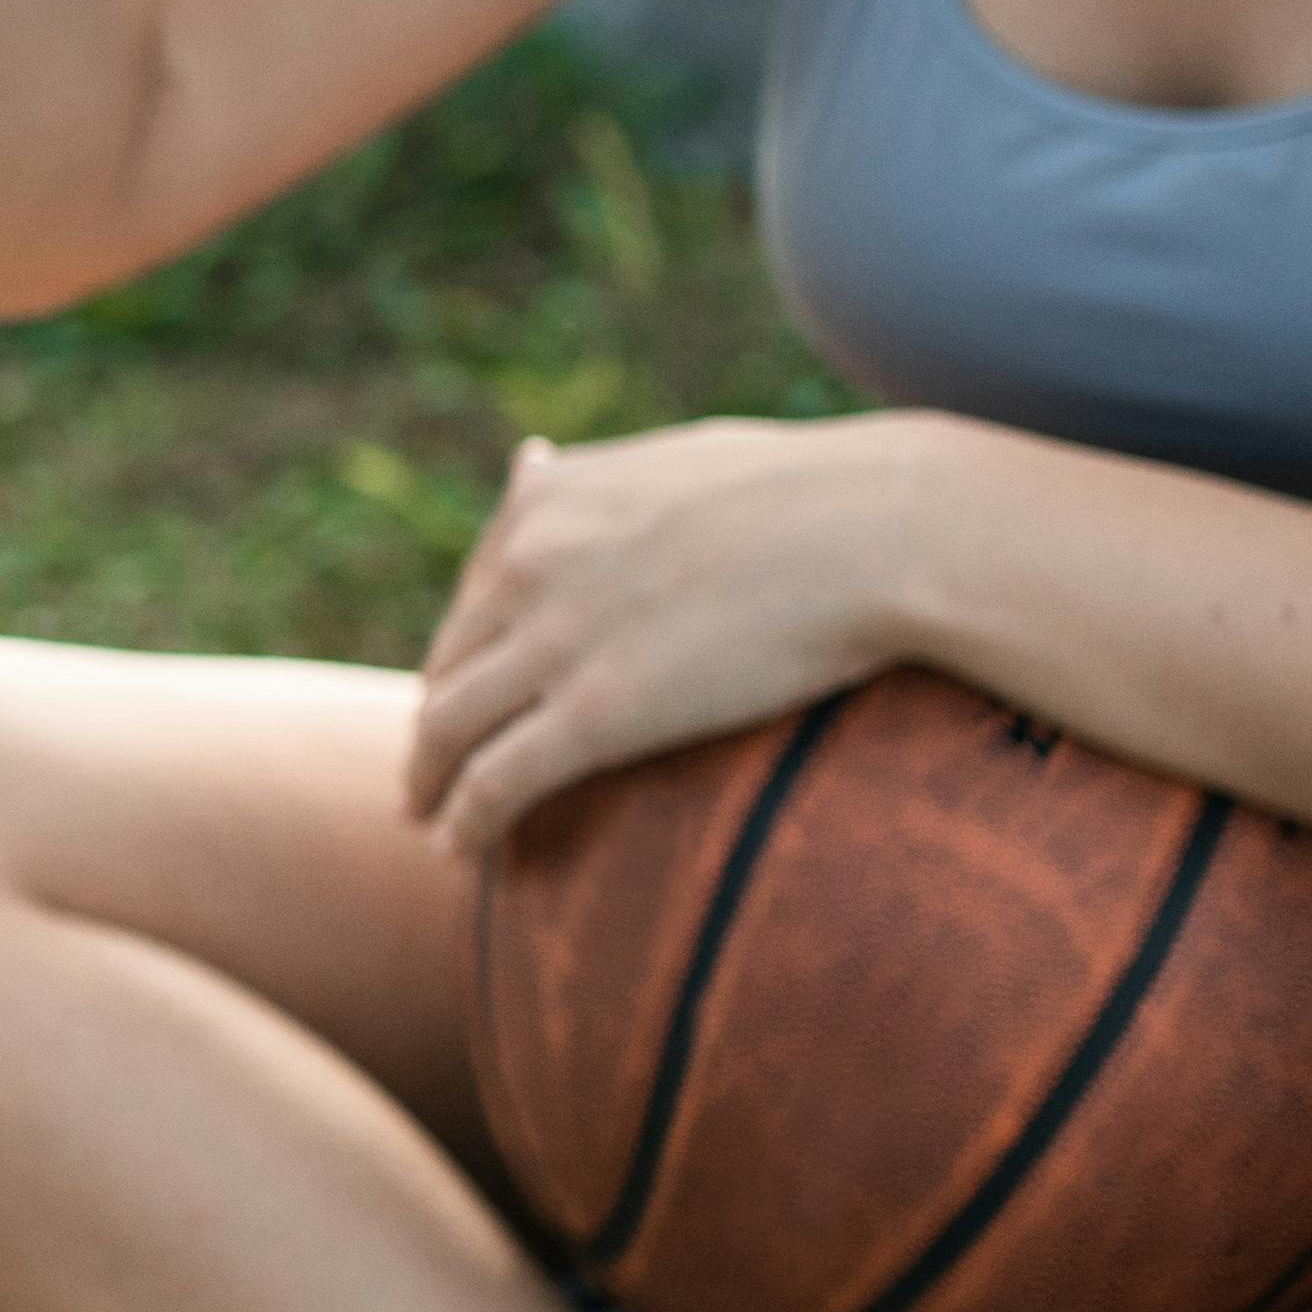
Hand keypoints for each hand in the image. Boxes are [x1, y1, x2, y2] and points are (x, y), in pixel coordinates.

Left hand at [407, 416, 929, 854]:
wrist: (884, 529)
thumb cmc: (813, 494)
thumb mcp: (675, 459)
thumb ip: (588, 480)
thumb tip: (526, 463)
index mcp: (547, 497)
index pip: (475, 592)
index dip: (467, 654)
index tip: (469, 693)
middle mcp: (529, 561)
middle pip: (450, 663)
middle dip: (438, 719)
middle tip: (431, 769)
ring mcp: (556, 639)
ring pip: (446, 728)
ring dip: (427, 781)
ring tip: (428, 818)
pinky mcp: (596, 714)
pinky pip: (495, 782)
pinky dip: (462, 823)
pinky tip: (459, 852)